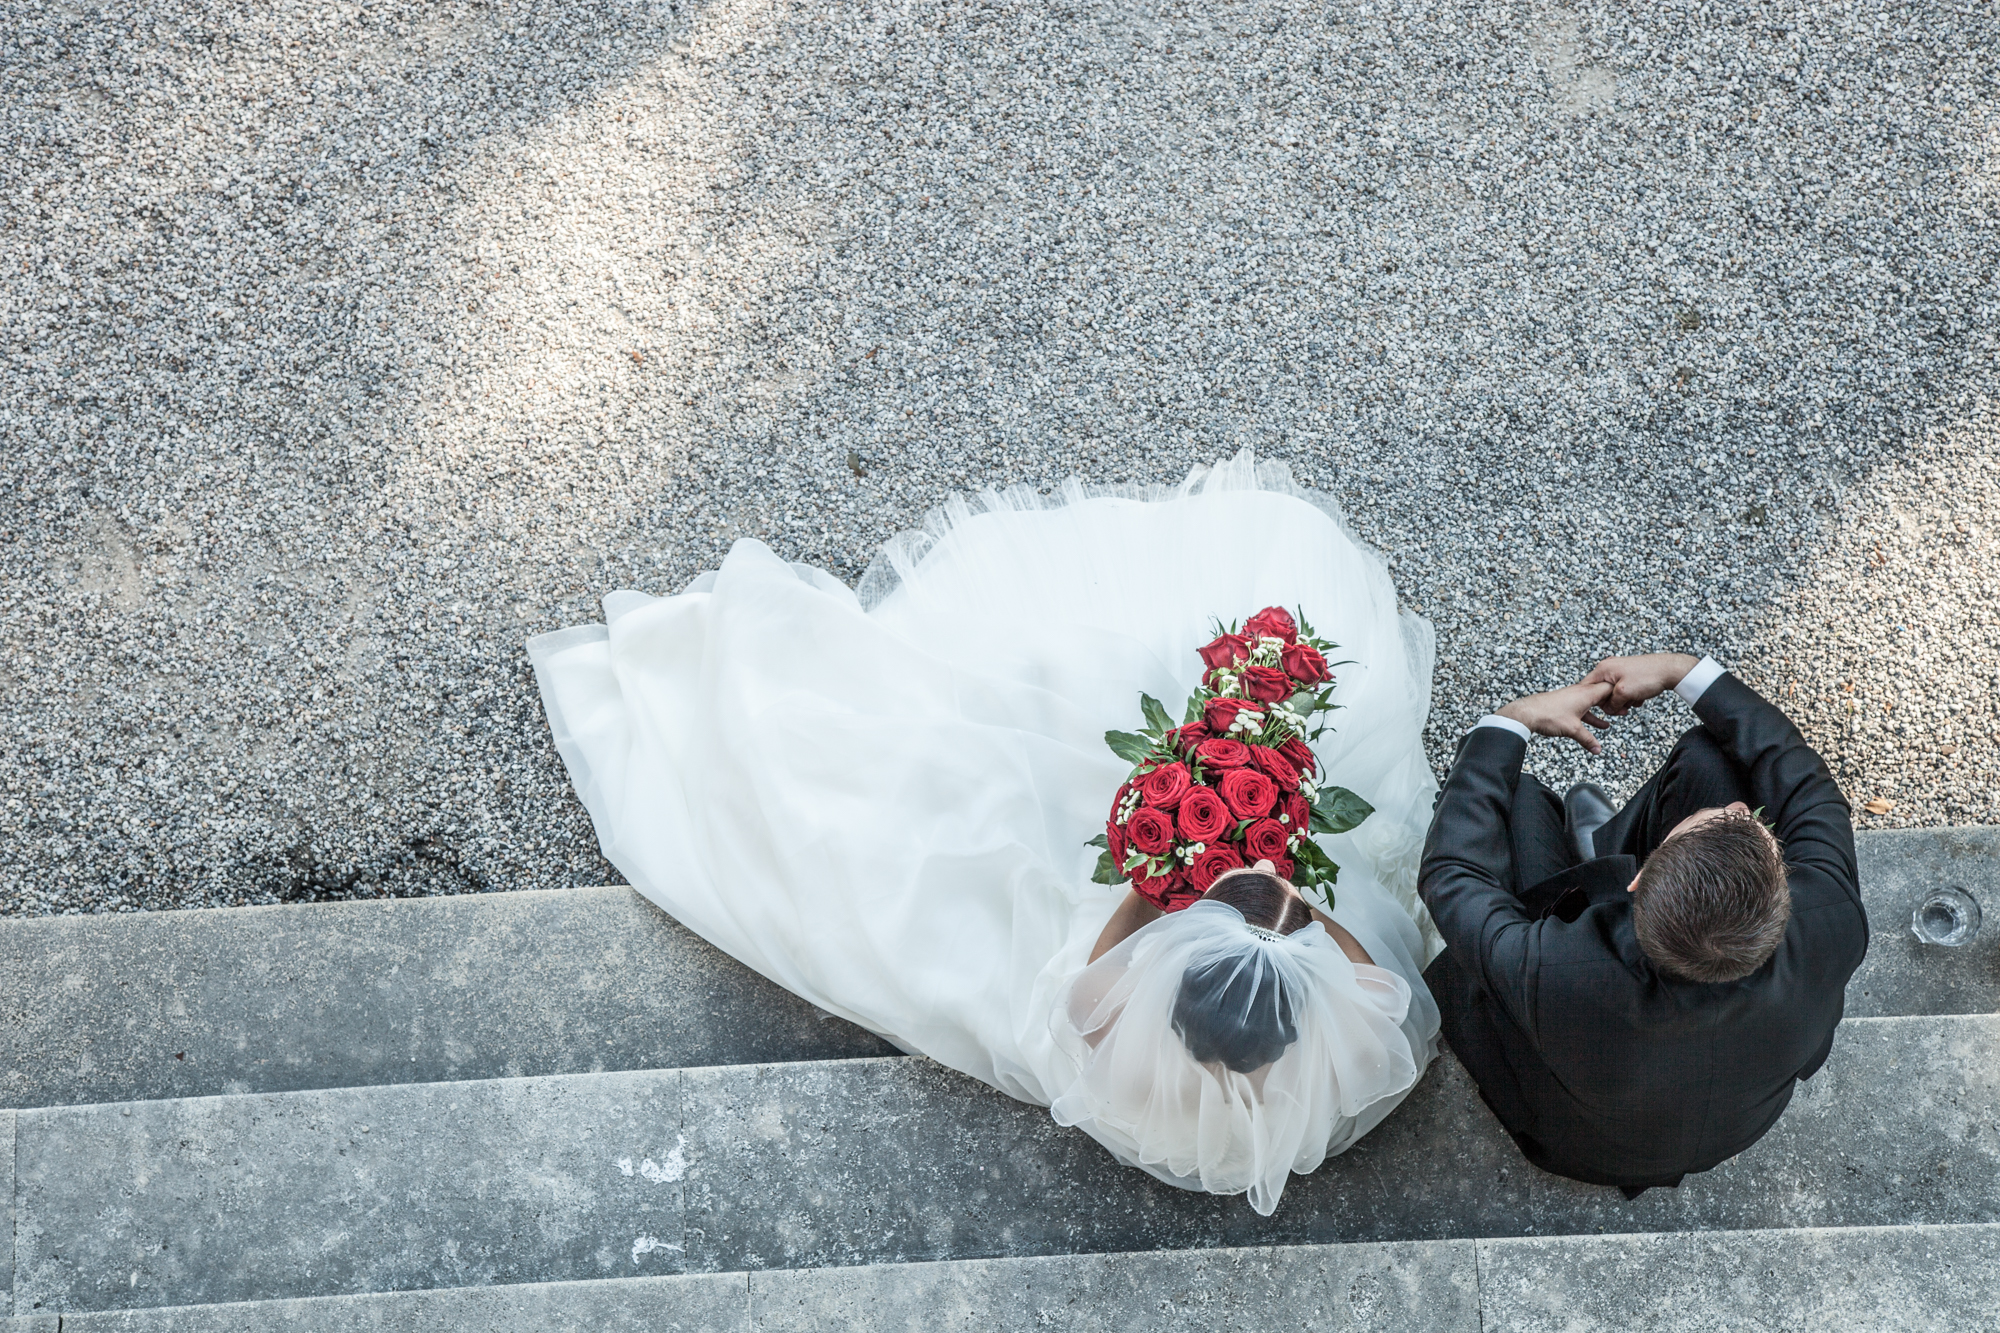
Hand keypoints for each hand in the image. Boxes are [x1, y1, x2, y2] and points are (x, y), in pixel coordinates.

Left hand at [1496, 681, 1614, 753]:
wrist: (1526, 713)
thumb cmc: (1548, 715)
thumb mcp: (1572, 730)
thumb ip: (1587, 739)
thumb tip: (1598, 750)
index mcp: (1585, 693)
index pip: (1608, 687)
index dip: (1620, 693)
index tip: (1629, 701)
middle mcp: (1579, 692)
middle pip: (1601, 694)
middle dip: (1613, 702)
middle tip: (1625, 710)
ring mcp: (1571, 698)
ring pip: (1592, 702)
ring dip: (1602, 710)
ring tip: (1615, 717)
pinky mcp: (1564, 704)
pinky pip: (1583, 708)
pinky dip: (1590, 716)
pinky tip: (1598, 725)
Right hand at [1583, 653, 1699, 715]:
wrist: (1669, 669)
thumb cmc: (1648, 676)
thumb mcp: (1624, 693)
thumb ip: (1612, 703)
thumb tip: (1608, 710)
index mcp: (1603, 669)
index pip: (1586, 688)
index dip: (1591, 701)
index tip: (1602, 709)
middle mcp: (1609, 668)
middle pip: (1600, 692)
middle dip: (1612, 703)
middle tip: (1624, 708)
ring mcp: (1619, 670)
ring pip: (1613, 692)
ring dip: (1623, 700)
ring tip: (1634, 701)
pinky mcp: (1629, 674)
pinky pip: (1623, 689)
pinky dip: (1630, 696)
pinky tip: (1639, 697)